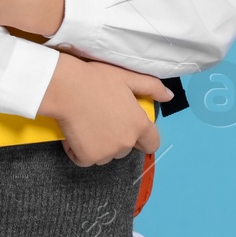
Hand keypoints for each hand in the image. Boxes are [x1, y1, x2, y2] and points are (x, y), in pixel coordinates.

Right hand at [38, 52, 173, 166]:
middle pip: (125, 148)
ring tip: (87, 123)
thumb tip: (169, 96)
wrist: (66, 88)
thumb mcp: (127, 77)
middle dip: (116, 137)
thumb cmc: (95, 80)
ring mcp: (106, 152)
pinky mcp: (87, 157)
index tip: (132, 131)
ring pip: (106, 155)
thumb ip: (151, 87)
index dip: (143, 138)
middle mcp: (126, 142)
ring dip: (98, 145)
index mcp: (139, 125)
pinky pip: (86, 159)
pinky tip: (76, 133)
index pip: (152, 143)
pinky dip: (80, 151)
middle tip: (102, 117)